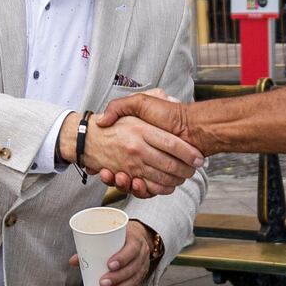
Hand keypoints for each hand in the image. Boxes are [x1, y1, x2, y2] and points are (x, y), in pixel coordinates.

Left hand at [68, 219, 155, 285]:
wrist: (139, 238)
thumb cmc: (121, 237)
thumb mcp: (110, 236)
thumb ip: (92, 247)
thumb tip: (73, 261)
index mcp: (135, 240)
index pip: (132, 249)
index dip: (122, 258)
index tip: (109, 265)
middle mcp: (142, 254)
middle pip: (132, 268)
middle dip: (117, 277)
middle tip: (102, 282)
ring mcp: (143, 266)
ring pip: (133, 280)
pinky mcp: (140, 276)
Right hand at [78, 104, 201, 193]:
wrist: (86, 138)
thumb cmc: (116, 123)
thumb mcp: (132, 104)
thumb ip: (152, 96)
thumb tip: (170, 98)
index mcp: (141, 129)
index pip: (172, 143)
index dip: (189, 153)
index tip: (199, 158)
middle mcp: (136, 148)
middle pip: (170, 165)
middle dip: (186, 170)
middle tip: (193, 170)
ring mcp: (131, 164)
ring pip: (160, 178)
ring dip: (175, 180)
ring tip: (182, 177)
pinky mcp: (125, 175)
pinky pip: (146, 188)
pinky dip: (158, 190)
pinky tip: (166, 186)